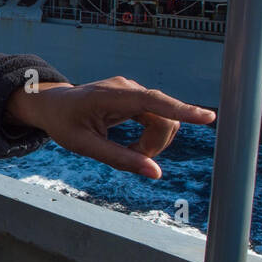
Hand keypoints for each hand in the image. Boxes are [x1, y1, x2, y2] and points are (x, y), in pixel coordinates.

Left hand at [5, 76, 215, 178]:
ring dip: (153, 143)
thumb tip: (155, 173)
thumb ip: (119, 159)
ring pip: (164, 120)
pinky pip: (158, 118)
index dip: (182, 110)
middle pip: (164, 118)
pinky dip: (150, 137)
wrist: (53, 105)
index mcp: (112, 96)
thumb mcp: (84, 146)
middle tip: (131, 159)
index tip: (208, 117)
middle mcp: (128, 88)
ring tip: (128, 152)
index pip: (154, 102)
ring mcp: (134, 91)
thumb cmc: (65, 124)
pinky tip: (134, 146)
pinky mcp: (137, 98)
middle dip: (155, 145)